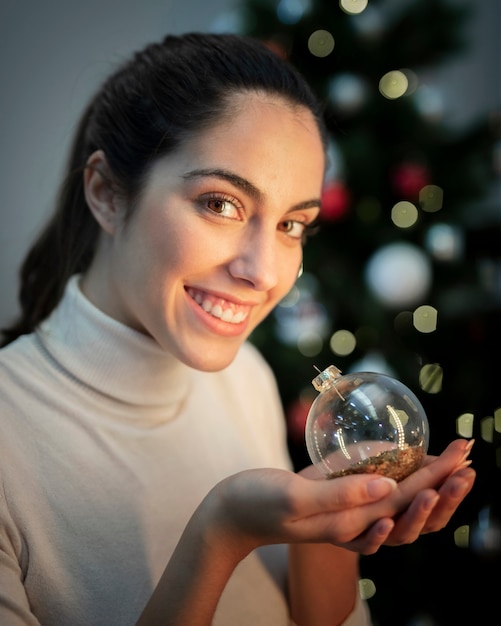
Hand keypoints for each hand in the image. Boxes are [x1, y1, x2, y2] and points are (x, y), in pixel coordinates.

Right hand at [205, 439, 474, 559]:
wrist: (230, 513)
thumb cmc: (256, 503)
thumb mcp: (296, 496)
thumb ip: (341, 493)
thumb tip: (391, 487)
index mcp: (349, 521)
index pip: (406, 498)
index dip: (438, 475)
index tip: (462, 452)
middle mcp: (353, 521)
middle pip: (411, 506)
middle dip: (444, 480)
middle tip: (467, 452)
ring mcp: (344, 513)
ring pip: (398, 504)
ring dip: (427, 483)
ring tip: (449, 461)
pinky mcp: (333, 501)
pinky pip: (374, 494)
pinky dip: (396, 480)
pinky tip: (403, 464)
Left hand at [329, 438, 475, 553]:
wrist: (281, 501)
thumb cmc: (325, 476)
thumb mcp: (358, 458)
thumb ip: (389, 458)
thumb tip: (426, 453)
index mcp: (394, 499)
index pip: (432, 493)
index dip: (451, 479)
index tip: (467, 458)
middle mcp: (385, 519)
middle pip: (426, 517)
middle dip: (448, 497)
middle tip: (464, 475)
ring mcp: (365, 530)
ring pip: (401, 533)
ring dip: (418, 514)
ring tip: (429, 493)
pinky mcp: (339, 536)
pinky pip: (362, 543)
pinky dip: (376, 536)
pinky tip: (384, 521)